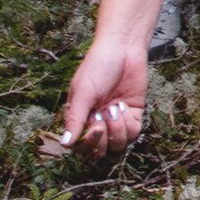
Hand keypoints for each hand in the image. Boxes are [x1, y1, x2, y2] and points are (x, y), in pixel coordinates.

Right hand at [56, 37, 149, 157]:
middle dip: (103, 138)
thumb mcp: (83, 92)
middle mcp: (97, 122)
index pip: (81, 146)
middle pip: (100, 150)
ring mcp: (116, 120)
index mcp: (80, 118)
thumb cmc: (97, 67)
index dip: (88, 144)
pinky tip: (124, 106)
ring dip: (117, 130)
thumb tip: (65, 144)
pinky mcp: (133, 115)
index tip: (95, 126)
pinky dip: (129, 125)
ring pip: (117, 145)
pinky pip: (133, 134)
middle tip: (103, 115)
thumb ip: (75, 118)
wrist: (123, 49)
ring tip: (115, 108)